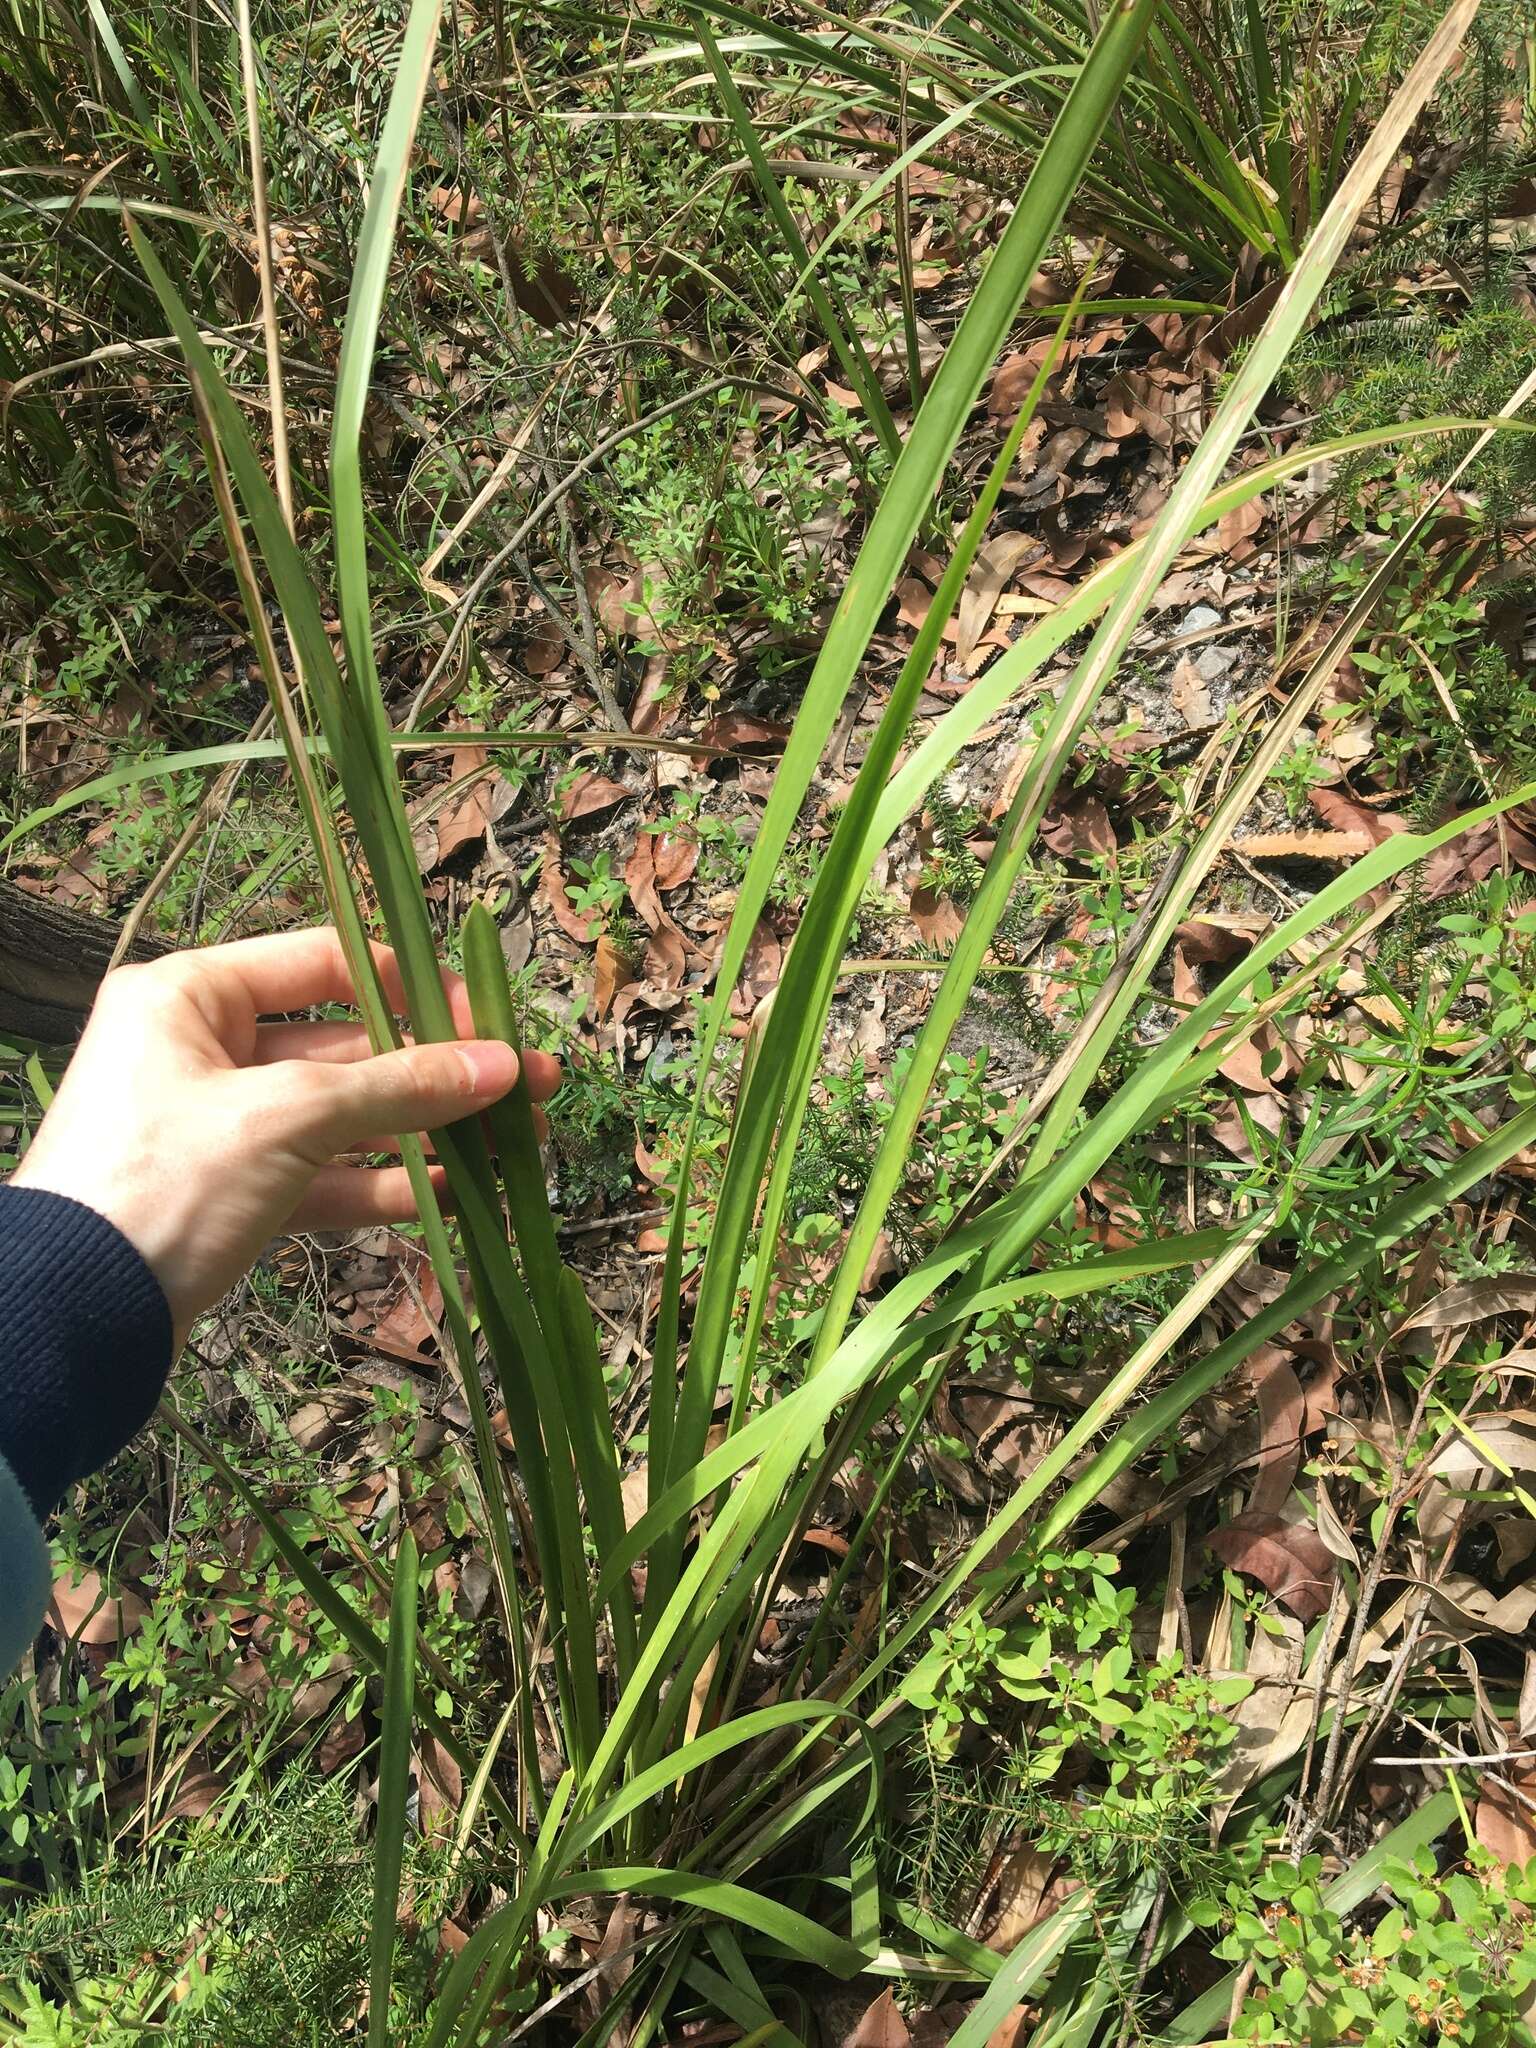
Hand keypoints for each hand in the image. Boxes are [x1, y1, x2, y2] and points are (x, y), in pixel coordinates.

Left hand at [11, 926, 558, 1348]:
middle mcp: (203, 1048)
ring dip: (426, 1129)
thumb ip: (400, 1087)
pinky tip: (453, 1192)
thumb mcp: (289, 1117)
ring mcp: (220, 1126)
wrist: (72, 1318)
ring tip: (515, 1143)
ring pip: (344, 1116)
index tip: (490, 1021)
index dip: (414, 987)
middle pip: (348, 1043)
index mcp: (191, 995)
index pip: (327, 962)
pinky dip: (384, 1184)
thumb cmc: (162, 1184)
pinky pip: (324, 1176)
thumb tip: (504, 1066)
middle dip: (440, 1069)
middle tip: (529, 1086)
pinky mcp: (232, 1195)